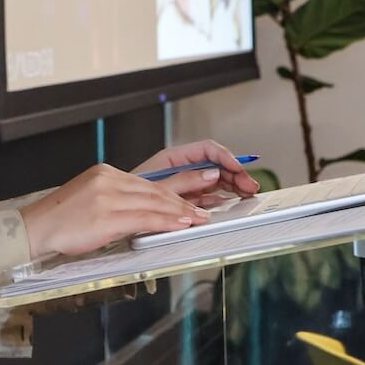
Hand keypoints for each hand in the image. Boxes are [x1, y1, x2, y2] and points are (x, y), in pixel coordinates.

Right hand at [19, 164, 210, 258]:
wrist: (33, 228)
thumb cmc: (60, 220)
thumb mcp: (91, 199)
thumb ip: (116, 200)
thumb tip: (141, 210)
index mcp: (105, 173)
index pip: (147, 183)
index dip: (173, 191)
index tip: (191, 197)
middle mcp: (108, 180)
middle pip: (154, 190)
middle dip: (183, 199)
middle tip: (203, 208)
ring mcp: (107, 197)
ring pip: (153, 203)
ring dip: (180, 212)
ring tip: (198, 218)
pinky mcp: (106, 216)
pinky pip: (144, 218)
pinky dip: (166, 221)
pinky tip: (180, 225)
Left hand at [134, 140, 259, 208]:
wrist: (115, 214)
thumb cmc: (126, 196)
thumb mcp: (158, 185)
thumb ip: (185, 180)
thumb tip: (212, 173)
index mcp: (173, 158)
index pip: (207, 150)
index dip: (225, 156)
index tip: (238, 167)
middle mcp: (180, 169)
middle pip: (215, 165)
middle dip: (235, 173)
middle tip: (249, 185)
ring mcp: (184, 184)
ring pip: (215, 180)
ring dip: (233, 185)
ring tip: (247, 192)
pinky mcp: (184, 200)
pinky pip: (208, 195)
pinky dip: (222, 198)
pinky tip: (231, 201)